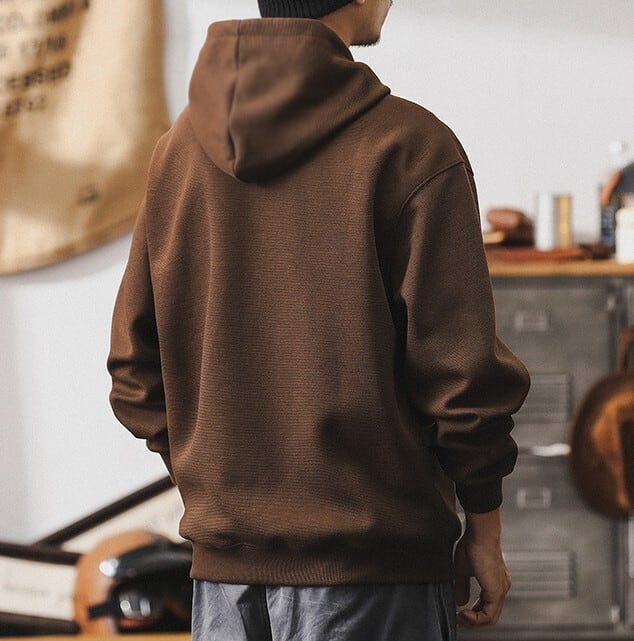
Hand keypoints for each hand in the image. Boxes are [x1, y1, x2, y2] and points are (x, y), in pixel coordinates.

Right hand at [453, 509, 510, 626]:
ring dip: (474, 622)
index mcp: (494, 581)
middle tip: (459, 620)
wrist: (480, 534)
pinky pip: (489, 615)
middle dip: (473, 621)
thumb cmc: (472, 544)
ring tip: (460, 618)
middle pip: (489, 615)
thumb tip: (460, 601)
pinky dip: (475, 618)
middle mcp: (500, 587)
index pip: (487, 606)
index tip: (459, 613)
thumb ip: (462, 587)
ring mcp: (500, 590)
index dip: (473, 613)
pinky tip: (464, 613)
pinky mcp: (496, 591)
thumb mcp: (463, 569)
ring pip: (490, 618)